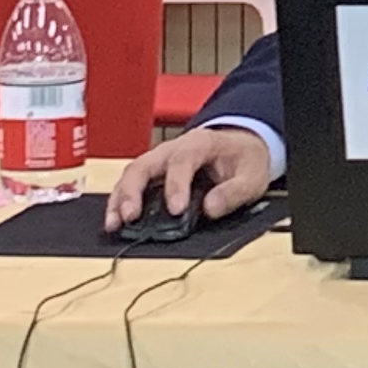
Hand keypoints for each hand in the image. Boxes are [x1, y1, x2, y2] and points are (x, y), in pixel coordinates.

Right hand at [105, 123, 274, 229]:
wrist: (241, 145)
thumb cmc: (244, 159)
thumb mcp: (253, 176)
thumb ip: (234, 192)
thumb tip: (210, 208)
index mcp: (200, 144)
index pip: (182, 160)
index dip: (176, 185)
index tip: (175, 210)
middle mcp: (173, 149)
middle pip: (145, 164)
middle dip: (133, 191)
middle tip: (130, 217)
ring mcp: (159, 160)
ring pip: (131, 174)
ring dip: (119, 198)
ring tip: (114, 223)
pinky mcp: (152, 173)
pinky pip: (130, 184)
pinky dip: (119, 201)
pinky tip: (114, 220)